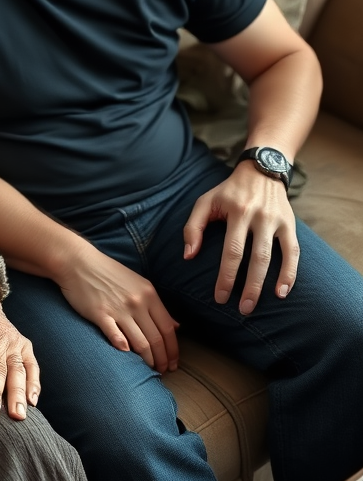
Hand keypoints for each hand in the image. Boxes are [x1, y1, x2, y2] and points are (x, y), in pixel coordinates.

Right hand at [57, 251, 178, 372]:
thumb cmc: (108, 273)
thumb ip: (156, 305)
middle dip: (162, 359)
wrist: (78, 262)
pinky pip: (115, 336)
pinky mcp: (100, 314)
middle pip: (156, 339)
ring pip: (140, 342)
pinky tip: (126, 356)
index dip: (172, 350)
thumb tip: (175, 325)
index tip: (173, 363)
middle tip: (163, 371)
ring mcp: (118, 309)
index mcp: (149, 294)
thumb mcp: (138, 283)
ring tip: (148, 369)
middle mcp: (137, 302)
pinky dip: (123, 348)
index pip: (168, 329)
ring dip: (147, 360)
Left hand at [184, 161, 298, 314]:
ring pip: (273, 257)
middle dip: (247, 286)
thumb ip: (193, 227)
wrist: (261, 170)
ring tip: (256, 305)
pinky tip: (282, 291)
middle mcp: (257, 216)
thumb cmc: (228, 192)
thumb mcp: (205, 202)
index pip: (231, 250)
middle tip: (241, 310)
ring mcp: (275, 221)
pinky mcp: (290, 224)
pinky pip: (293, 252)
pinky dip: (290, 272)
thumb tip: (188, 256)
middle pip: (254, 257)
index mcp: (235, 211)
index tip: (219, 297)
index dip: (226, 276)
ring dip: (266, 283)